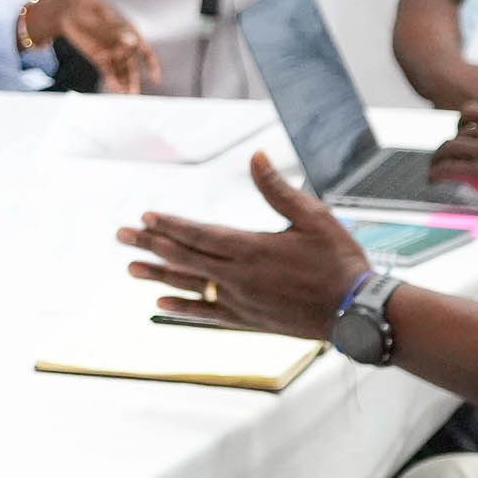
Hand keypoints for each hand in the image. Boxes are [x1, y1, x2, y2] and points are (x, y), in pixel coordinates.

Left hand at [27, 0, 159, 92]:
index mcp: (131, 33)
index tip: (155, 79)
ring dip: (125, 85)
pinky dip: (113, 83)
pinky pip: (109, 73)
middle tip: (134, 94)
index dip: (152, 65)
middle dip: (133, 81)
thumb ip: (118, 31)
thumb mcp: (104, 18)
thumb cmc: (92, 10)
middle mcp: (124, 46)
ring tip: (127, 97)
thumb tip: (132, 42)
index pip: (145, 51)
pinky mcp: (100, 59)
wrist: (72, 10)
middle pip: (132, 67)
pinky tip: (116, 92)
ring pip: (122, 73)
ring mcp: (112, 53)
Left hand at [116, 153, 366, 338]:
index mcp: (252, 248)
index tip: (144, 218)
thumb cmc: (340, 261)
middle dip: (151, 245)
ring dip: (158, 274)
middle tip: (120, 236)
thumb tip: (256, 156)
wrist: (356, 312)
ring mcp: (241, 301)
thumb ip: (278, 190)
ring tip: (130, 267)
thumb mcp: (314, 217)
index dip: (169, 226)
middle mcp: (239, 276)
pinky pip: (206, 314)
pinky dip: (182, 307)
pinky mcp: (248, 320)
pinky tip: (161, 302)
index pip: (199, 234)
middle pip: (185, 258)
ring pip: (190, 285)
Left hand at [426, 91, 477, 225]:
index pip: (473, 111)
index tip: (456, 132)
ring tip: (436, 169)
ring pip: (449, 148)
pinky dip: (436, 173)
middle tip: (444, 158)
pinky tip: (436, 180)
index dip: (460, 123)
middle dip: (450, 146)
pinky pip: (448, 168)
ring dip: (438, 159)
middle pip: (460, 133)